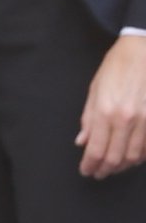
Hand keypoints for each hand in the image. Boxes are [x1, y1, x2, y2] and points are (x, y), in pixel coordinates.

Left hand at [76, 35, 145, 177]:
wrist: (142, 50)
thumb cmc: (117, 66)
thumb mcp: (95, 90)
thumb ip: (88, 119)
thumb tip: (83, 141)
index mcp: (106, 111)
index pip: (96, 150)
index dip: (90, 165)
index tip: (86, 170)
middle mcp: (126, 119)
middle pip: (115, 158)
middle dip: (104, 169)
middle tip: (98, 173)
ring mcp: (145, 120)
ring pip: (134, 156)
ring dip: (122, 166)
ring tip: (113, 166)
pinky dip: (139, 156)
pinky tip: (131, 156)